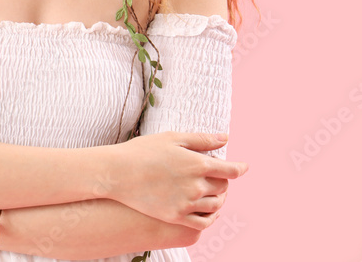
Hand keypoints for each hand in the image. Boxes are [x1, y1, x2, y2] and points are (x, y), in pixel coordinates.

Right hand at [97, 132, 246, 229]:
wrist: (117, 173)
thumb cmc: (143, 151)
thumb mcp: (172, 138)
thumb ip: (201, 140)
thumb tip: (226, 138)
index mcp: (197, 164)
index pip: (230, 170)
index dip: (239, 168)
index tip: (243, 167)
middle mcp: (196, 186)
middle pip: (223, 187)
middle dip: (224, 181)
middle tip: (218, 176)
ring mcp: (187, 203)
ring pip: (216, 205)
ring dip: (218, 198)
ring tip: (212, 192)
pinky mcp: (176, 216)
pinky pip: (203, 222)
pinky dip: (211, 217)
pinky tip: (207, 210)